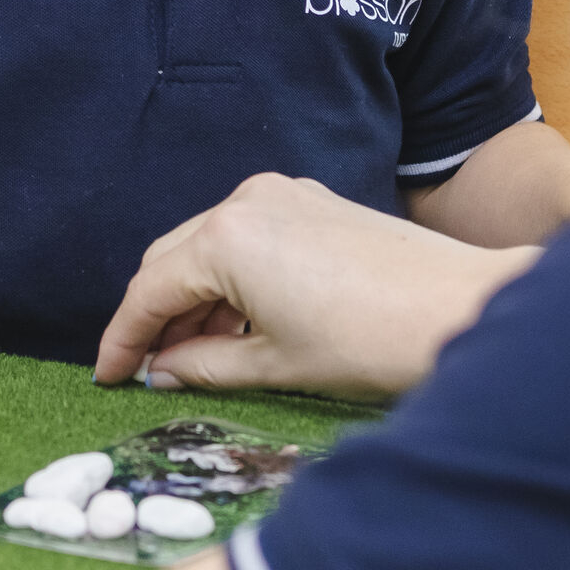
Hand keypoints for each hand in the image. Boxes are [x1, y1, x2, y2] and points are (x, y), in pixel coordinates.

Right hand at [96, 173, 530, 402]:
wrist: (461, 308)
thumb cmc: (369, 340)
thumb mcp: (274, 363)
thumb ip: (204, 364)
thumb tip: (164, 370)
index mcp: (225, 239)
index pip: (149, 290)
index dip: (122, 338)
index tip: (108, 375)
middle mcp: (245, 201)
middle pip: (171, 259)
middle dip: (153, 314)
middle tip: (143, 368)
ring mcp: (282, 194)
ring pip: (208, 246)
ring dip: (194, 298)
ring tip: (191, 356)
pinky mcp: (313, 200)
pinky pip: (247, 235)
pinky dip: (231, 278)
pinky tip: (237, 323)